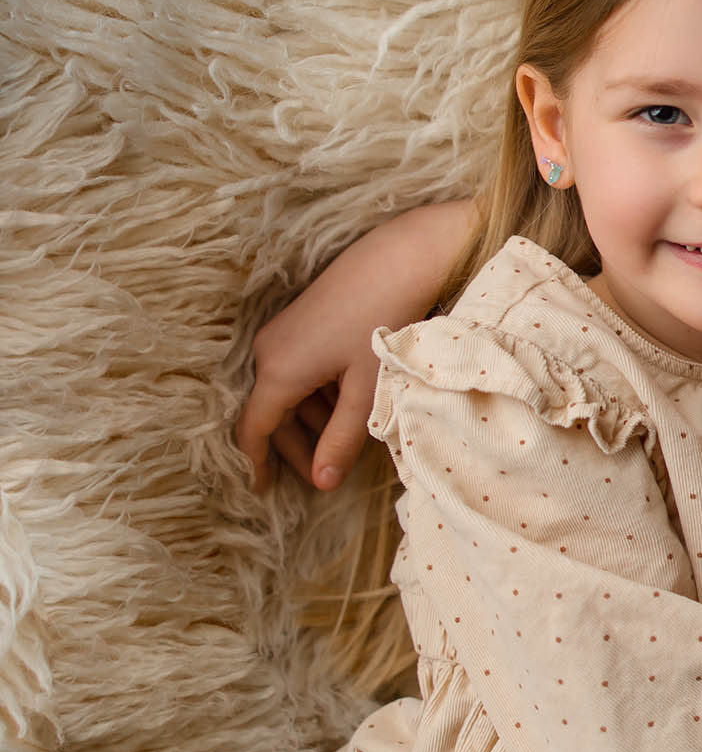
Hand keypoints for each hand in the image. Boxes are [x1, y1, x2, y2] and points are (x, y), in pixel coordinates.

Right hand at [235, 201, 468, 488]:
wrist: (399, 258)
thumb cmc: (383, 323)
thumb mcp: (366, 391)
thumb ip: (341, 440)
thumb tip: (323, 484)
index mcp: (278, 371)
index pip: (253, 430)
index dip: (258, 464)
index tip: (264, 493)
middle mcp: (270, 351)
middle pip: (271, 413)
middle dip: (294, 448)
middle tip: (323, 476)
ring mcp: (284, 333)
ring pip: (286, 392)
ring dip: (310, 422)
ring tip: (342, 444)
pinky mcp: (301, 321)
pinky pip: (298, 370)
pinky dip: (317, 395)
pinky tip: (348, 404)